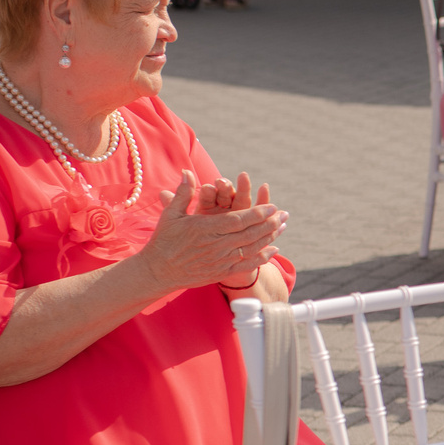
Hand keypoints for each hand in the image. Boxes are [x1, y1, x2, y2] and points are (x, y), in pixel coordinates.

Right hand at [136, 171, 286, 293]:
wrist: (158, 271)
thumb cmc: (163, 240)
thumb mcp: (171, 214)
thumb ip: (183, 193)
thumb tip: (187, 172)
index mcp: (205, 228)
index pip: (237, 220)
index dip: (257, 214)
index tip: (271, 206)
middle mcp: (216, 245)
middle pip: (249, 234)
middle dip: (270, 224)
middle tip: (285, 214)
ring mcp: (220, 260)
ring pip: (251, 248)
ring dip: (270, 238)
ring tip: (283, 227)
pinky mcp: (221, 272)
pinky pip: (246, 265)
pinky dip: (262, 257)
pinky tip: (274, 249)